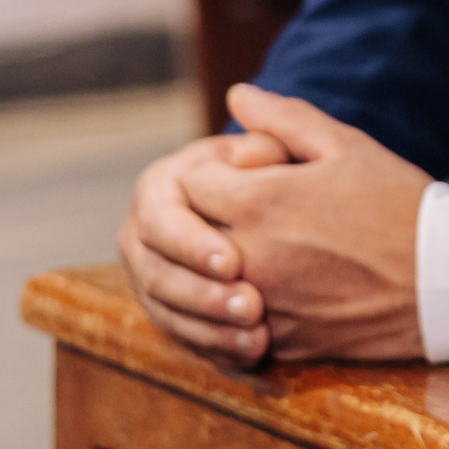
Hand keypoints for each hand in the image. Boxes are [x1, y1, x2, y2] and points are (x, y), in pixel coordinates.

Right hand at [119, 128, 293, 364]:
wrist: (298, 213)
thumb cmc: (295, 169)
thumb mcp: (297, 144)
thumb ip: (276, 123)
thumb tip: (242, 94)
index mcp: (166, 184)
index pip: (162, 214)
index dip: (193, 240)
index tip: (235, 260)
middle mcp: (149, 231)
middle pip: (156, 270)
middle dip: (201, 292)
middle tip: (250, 305)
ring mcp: (157, 274)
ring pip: (167, 309)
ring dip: (208, 326)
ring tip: (256, 334)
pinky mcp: (176, 309)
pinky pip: (184, 336)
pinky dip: (215, 347)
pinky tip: (253, 354)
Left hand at [178, 84, 435, 363]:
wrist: (445, 279)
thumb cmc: (399, 202)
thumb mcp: (346, 145)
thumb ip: (284, 118)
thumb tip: (238, 96)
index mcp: (258, 202)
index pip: (189, 184)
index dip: (211, 172)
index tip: (241, 171)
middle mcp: (247, 257)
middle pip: (185, 238)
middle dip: (203, 219)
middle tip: (240, 210)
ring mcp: (260, 304)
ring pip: (201, 287)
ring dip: (214, 268)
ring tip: (253, 250)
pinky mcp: (279, 341)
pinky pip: (229, 327)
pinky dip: (235, 309)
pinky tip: (268, 288)